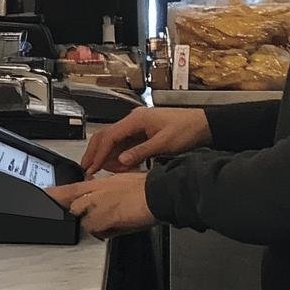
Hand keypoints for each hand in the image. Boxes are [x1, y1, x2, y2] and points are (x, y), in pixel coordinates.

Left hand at [48, 173, 157, 239]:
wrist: (157, 194)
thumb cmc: (145, 188)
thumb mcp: (121, 181)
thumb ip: (106, 189)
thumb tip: (101, 195)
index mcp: (100, 183)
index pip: (70, 189)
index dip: (55, 194)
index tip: (44, 195)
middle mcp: (95, 192)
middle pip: (74, 206)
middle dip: (82, 214)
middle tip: (99, 215)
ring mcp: (99, 204)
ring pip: (85, 220)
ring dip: (96, 224)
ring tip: (113, 220)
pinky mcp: (105, 216)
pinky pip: (96, 229)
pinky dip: (104, 231)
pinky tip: (116, 226)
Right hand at [81, 107, 210, 176]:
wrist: (203, 125)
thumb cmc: (186, 131)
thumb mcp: (164, 143)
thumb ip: (140, 152)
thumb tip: (121, 162)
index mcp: (136, 119)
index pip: (110, 136)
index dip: (99, 153)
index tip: (91, 167)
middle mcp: (133, 120)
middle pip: (107, 135)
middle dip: (95, 152)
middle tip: (86, 168)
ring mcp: (138, 126)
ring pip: (114, 141)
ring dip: (106, 155)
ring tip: (99, 171)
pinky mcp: (143, 133)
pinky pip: (125, 144)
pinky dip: (118, 155)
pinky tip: (117, 167)